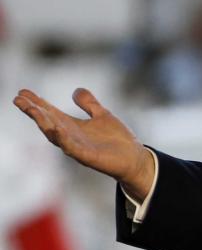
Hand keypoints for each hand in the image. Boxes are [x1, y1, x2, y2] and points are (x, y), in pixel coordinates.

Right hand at [12, 88, 154, 201]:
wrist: (134, 158)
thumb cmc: (117, 140)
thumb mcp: (102, 115)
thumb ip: (89, 104)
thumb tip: (75, 90)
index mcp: (74, 127)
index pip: (51, 113)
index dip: (37, 103)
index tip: (23, 92)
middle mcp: (72, 137)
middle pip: (48, 123)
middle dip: (34, 112)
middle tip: (19, 99)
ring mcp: (78, 148)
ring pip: (56, 135)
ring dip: (44, 123)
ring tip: (33, 110)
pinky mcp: (88, 157)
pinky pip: (72, 148)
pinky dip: (64, 139)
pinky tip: (56, 128)